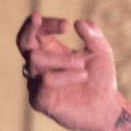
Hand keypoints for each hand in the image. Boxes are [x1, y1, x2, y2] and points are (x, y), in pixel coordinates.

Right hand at [16, 13, 121, 130]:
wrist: (107, 108)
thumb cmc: (100, 78)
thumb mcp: (101, 51)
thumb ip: (93, 35)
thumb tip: (79, 22)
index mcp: (48, 50)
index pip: (35, 32)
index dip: (44, 24)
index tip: (66, 25)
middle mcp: (38, 66)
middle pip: (24, 42)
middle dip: (36, 30)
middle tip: (65, 26)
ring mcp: (36, 83)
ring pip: (36, 59)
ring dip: (63, 59)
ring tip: (83, 67)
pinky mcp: (39, 101)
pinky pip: (45, 82)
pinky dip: (65, 76)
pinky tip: (82, 76)